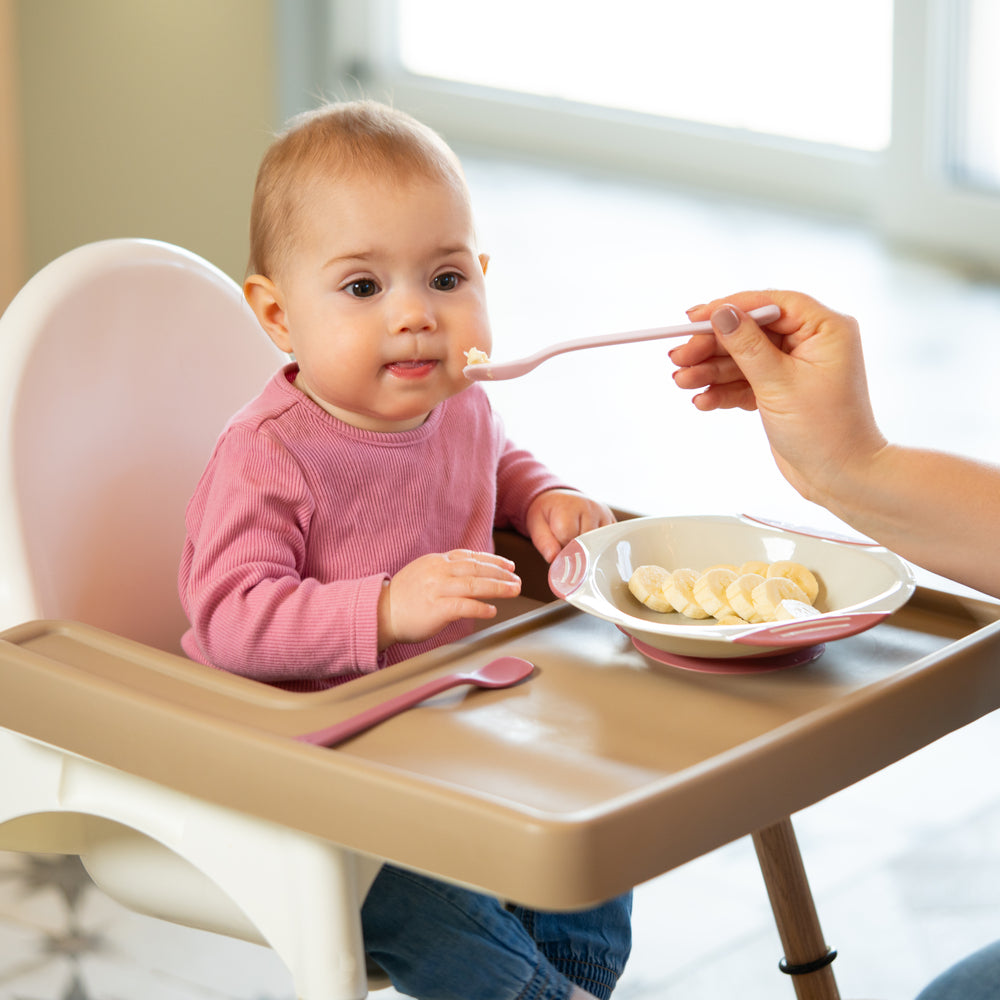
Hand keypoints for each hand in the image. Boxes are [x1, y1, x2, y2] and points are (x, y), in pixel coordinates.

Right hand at [378, 550, 520, 648]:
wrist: (380, 613)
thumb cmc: (403, 598)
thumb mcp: (423, 573)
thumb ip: (445, 570)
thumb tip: (470, 573)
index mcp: (436, 561)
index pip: (470, 557)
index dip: (492, 560)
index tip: (509, 565)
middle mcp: (438, 571)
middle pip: (477, 569)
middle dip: (501, 573)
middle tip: (517, 579)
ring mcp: (437, 589)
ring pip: (474, 584)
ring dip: (497, 588)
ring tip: (513, 591)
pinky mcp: (436, 608)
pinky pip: (464, 606)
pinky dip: (481, 607)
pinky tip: (492, 610)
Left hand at [526, 489, 615, 562]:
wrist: (558, 500)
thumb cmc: (546, 514)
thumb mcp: (536, 525)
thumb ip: (544, 543)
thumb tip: (554, 559)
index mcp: (568, 506)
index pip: (568, 538)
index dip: (560, 548)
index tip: (556, 546)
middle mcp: (590, 507)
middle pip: (586, 542)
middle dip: (575, 551)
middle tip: (566, 546)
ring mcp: (604, 514)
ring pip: (600, 545)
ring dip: (589, 551)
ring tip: (577, 543)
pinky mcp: (613, 522)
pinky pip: (610, 543)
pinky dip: (600, 549)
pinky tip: (590, 545)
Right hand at [670, 290, 885, 504]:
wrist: (839, 478)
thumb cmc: (825, 431)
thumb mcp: (779, 384)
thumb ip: (747, 346)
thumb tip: (721, 313)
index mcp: (824, 328)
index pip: (770, 304)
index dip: (730, 308)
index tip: (693, 318)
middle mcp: (810, 342)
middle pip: (750, 331)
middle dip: (712, 346)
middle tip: (679, 356)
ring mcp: (793, 367)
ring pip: (742, 358)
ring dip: (710, 370)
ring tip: (682, 381)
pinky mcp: (779, 390)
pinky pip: (745, 381)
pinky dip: (723, 390)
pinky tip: (703, 400)